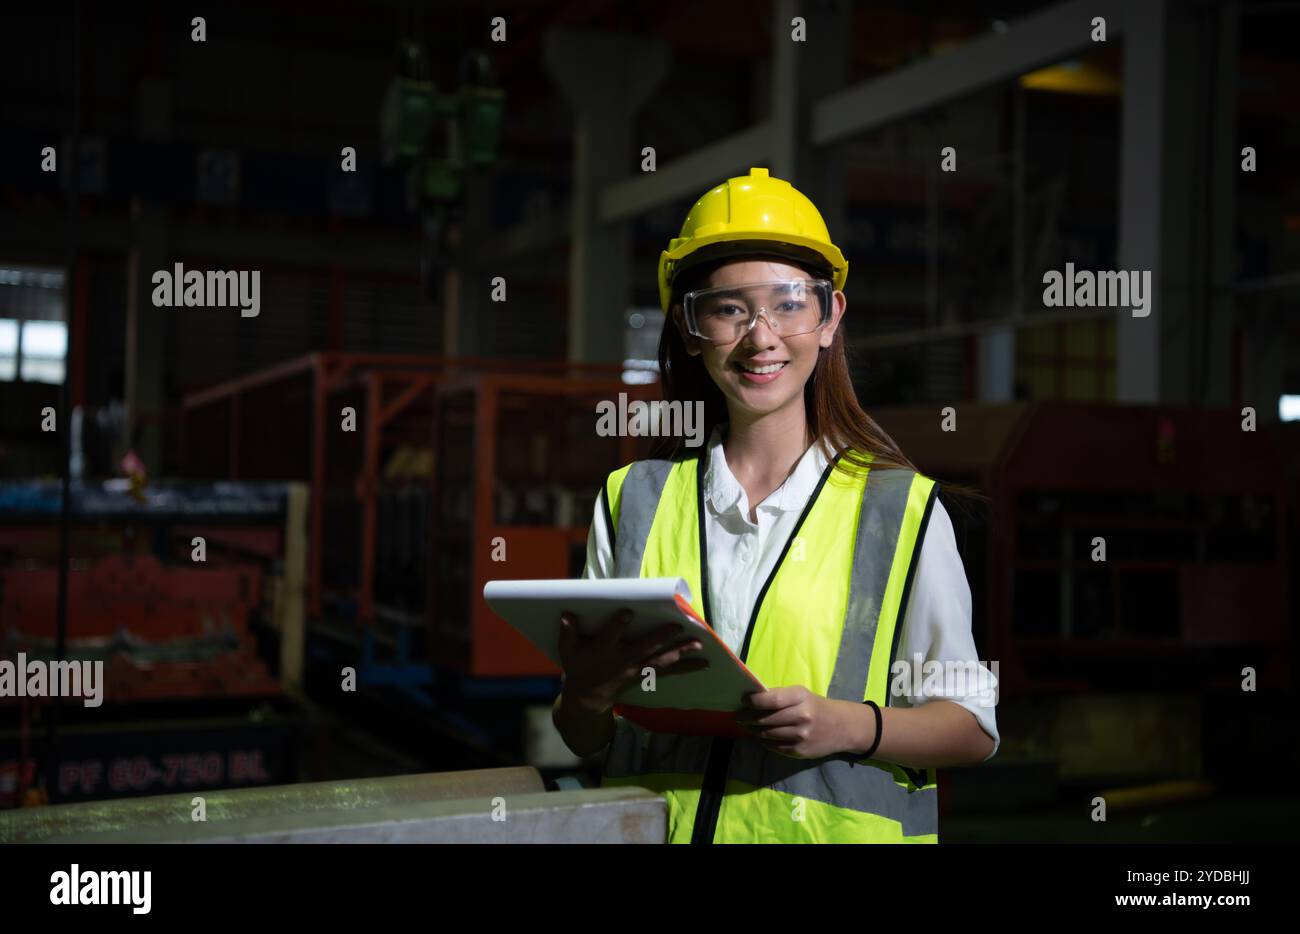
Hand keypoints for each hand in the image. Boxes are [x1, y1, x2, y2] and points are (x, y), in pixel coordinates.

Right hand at [556, 608, 709, 714]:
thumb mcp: (568, 650)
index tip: (628, 613)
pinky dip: (687, 667)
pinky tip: (704, 664)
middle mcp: (622, 660)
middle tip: (677, 628)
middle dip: (661, 638)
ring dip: (680, 652)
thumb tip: (566, 615)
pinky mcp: (646, 674)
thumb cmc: (578, 666)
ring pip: (661, 660)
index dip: (618, 625)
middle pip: (644, 648)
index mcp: (603, 651)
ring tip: (698, 645)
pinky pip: (669, 671)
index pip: (611, 636)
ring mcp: (636, 669)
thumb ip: (568, 632)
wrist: (589, 696)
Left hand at [736, 685, 872, 758]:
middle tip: (738, 717)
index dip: (753, 701)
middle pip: (765, 719)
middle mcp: (801, 717)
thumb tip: (750, 700)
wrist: (842, 727)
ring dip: (753, 730)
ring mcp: (801, 736)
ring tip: (746, 726)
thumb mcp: (802, 695)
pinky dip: (764, 741)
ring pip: (767, 734)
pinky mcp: (799, 751)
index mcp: (800, 697)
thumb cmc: (816, 707)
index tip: (742, 701)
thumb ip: (780, 697)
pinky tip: (760, 736)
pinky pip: (774, 746)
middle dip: (747, 718)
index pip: (771, 700)